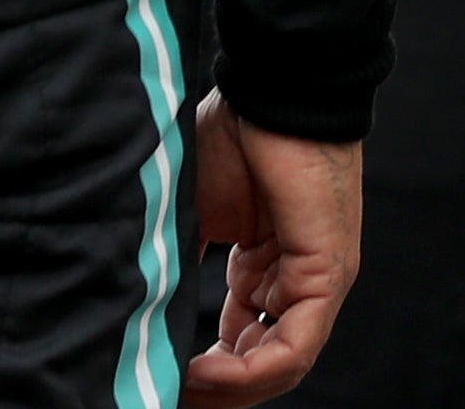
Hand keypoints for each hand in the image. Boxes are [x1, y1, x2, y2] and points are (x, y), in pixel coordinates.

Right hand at [184, 105, 361, 401]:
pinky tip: (204, 372)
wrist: (270, 86)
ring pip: (281, 365)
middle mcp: (297, 280)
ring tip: (179, 390)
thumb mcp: (194, 214)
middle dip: (213, 389)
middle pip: (262, 362)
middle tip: (162, 396)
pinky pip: (297, 346)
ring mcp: (318, 279)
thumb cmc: (233, 134)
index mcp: (268, 266)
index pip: (244, 342)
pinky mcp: (328, 272)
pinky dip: (251, 372)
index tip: (157, 378)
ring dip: (228, 390)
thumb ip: (177, 264)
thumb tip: (136, 312)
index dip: (204, 371)